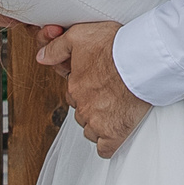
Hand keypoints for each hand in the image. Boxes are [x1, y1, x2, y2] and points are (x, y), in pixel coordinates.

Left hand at [33, 21, 150, 157]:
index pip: (73, 95)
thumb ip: (57, 47)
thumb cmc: (117, 45)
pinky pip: (105, 148)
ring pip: (91, 130)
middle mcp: (83, 106)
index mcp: (75, 86)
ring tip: (116, 109)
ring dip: (100, 124)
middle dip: (93, 106)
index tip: (99, 84)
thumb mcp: (80, 36)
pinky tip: (115, 132)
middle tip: (110, 95)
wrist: (142, 59)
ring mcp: (98, 122)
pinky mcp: (114, 134)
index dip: (86, 89)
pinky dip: (108, 143)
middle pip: (82, 113)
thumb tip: (41, 57)